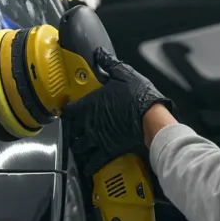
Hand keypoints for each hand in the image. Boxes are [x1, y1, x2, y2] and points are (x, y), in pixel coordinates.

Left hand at [64, 48, 174, 178]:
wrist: (152, 120)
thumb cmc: (138, 97)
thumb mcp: (124, 74)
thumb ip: (109, 64)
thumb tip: (100, 54)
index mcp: (90, 105)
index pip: (69, 110)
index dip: (67, 111)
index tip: (68, 111)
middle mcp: (89, 123)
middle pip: (71, 130)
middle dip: (72, 131)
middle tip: (74, 130)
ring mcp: (97, 139)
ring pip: (78, 147)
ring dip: (77, 147)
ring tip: (79, 147)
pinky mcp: (107, 151)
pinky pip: (92, 162)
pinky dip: (88, 166)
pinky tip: (87, 166)